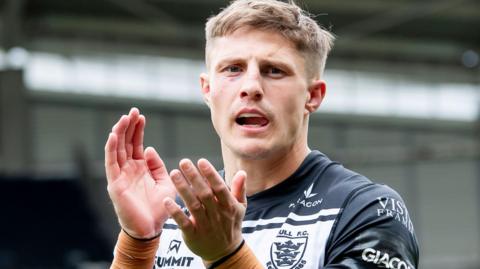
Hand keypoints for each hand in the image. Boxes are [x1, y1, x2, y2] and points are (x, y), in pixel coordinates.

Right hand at [105, 107, 175, 238]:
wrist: (151, 228)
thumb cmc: (159, 207)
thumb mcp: (164, 182)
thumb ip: (157, 165)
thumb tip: (149, 149)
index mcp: (140, 168)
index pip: (136, 144)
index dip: (138, 130)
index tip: (141, 116)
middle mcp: (128, 169)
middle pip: (126, 143)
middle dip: (129, 126)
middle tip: (133, 111)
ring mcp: (120, 176)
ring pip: (117, 149)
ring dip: (119, 133)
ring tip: (124, 118)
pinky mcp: (115, 184)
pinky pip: (111, 163)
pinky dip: (111, 149)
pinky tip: (113, 135)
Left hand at [163, 158, 245, 262]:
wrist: (225, 252)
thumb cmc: (231, 224)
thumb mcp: (239, 208)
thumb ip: (239, 189)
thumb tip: (242, 172)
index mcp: (229, 206)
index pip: (219, 188)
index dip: (210, 174)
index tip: (201, 161)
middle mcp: (217, 215)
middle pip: (204, 194)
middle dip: (194, 177)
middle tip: (184, 161)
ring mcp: (205, 225)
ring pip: (193, 205)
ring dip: (183, 189)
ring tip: (174, 174)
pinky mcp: (193, 235)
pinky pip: (183, 223)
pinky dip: (175, 212)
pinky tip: (167, 200)